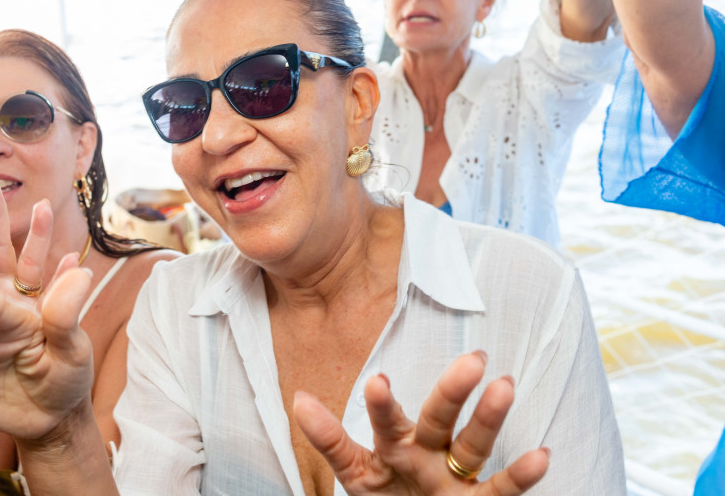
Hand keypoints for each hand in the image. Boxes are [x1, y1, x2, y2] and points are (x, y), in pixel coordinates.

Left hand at [293, 352, 548, 494]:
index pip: (387, 421)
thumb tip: (299, 398)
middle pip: (439, 420)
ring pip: (474, 445)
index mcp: (395, 445)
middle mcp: (429, 454)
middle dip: (452, 392)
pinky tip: (542, 455)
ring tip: (505, 386)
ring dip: (490, 418)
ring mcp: (456, 477)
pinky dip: (522, 475)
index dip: (381, 405)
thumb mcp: (356, 474)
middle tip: (472, 359)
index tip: (376, 379)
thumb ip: (332, 441)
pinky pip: (503, 489)